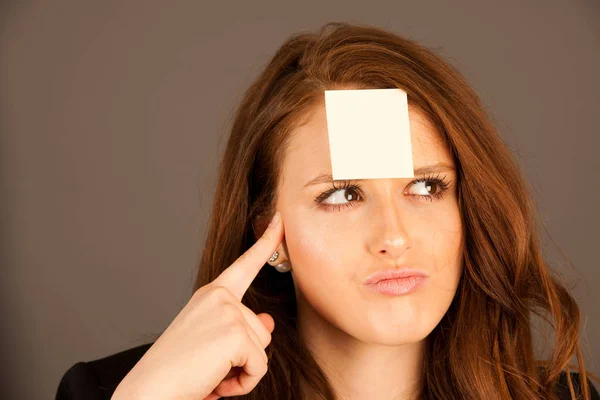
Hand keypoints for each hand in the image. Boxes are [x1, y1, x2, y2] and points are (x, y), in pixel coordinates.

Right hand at [111, 212, 283, 399]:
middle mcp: (220, 297)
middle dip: (244, 356)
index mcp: (211, 295)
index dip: (266, 241)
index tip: (280, 219)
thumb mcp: (212, 342)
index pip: (245, 264)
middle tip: (211, 367)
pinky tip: (218, 385)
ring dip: (243, 372)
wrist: (149, 392)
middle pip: (262, 329)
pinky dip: (244, 384)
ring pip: (262, 348)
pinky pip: (259, 366)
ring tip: (212, 375)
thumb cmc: (175, 370)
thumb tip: (269, 321)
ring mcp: (228, 312)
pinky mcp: (235, 334)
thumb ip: (242, 327)